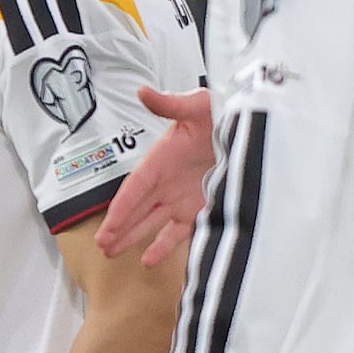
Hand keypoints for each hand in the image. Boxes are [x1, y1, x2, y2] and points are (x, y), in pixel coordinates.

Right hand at [94, 86, 214, 266]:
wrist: (250, 127)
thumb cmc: (221, 113)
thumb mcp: (198, 105)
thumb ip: (171, 103)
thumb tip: (144, 93)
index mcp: (162, 159)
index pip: (135, 188)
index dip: (120, 209)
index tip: (106, 227)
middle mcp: (167, 182)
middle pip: (137, 209)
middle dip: (118, 228)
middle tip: (102, 246)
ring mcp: (182, 197)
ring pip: (152, 222)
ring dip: (133, 238)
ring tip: (113, 254)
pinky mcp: (199, 207)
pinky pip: (178, 231)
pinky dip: (164, 245)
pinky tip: (149, 259)